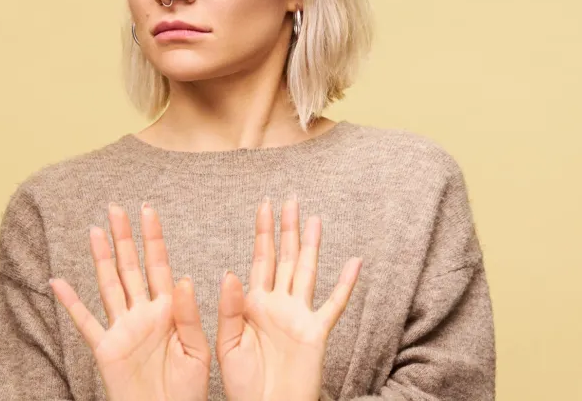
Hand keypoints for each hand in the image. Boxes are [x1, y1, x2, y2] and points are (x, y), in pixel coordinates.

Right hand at [49, 203, 209, 400]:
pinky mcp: (106, 349)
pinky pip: (86, 323)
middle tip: (116, 208)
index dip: (153, 237)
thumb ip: (189, 315)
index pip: (159, 265)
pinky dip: (71, 303)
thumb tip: (183, 279)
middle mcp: (143, 313)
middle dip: (124, 238)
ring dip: (101, 259)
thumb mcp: (197, 350)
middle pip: (131, 267)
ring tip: (95, 231)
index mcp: (168, 310)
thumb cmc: (188, 389)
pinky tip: (58, 282)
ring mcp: (122, 329)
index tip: (148, 210)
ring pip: (109, 286)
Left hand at [216, 197, 361, 400]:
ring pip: (307, 272)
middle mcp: (278, 304)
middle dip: (287, 228)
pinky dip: (345, 284)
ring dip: (311, 246)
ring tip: (315, 219)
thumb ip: (229, 308)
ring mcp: (299, 316)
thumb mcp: (226, 343)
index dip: (263, 231)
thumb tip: (231, 272)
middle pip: (285, 257)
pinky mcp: (316, 333)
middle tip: (291, 200)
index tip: (265, 205)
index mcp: (254, 304)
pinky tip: (354, 263)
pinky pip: (333, 304)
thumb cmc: (243, 384)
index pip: (260, 258)